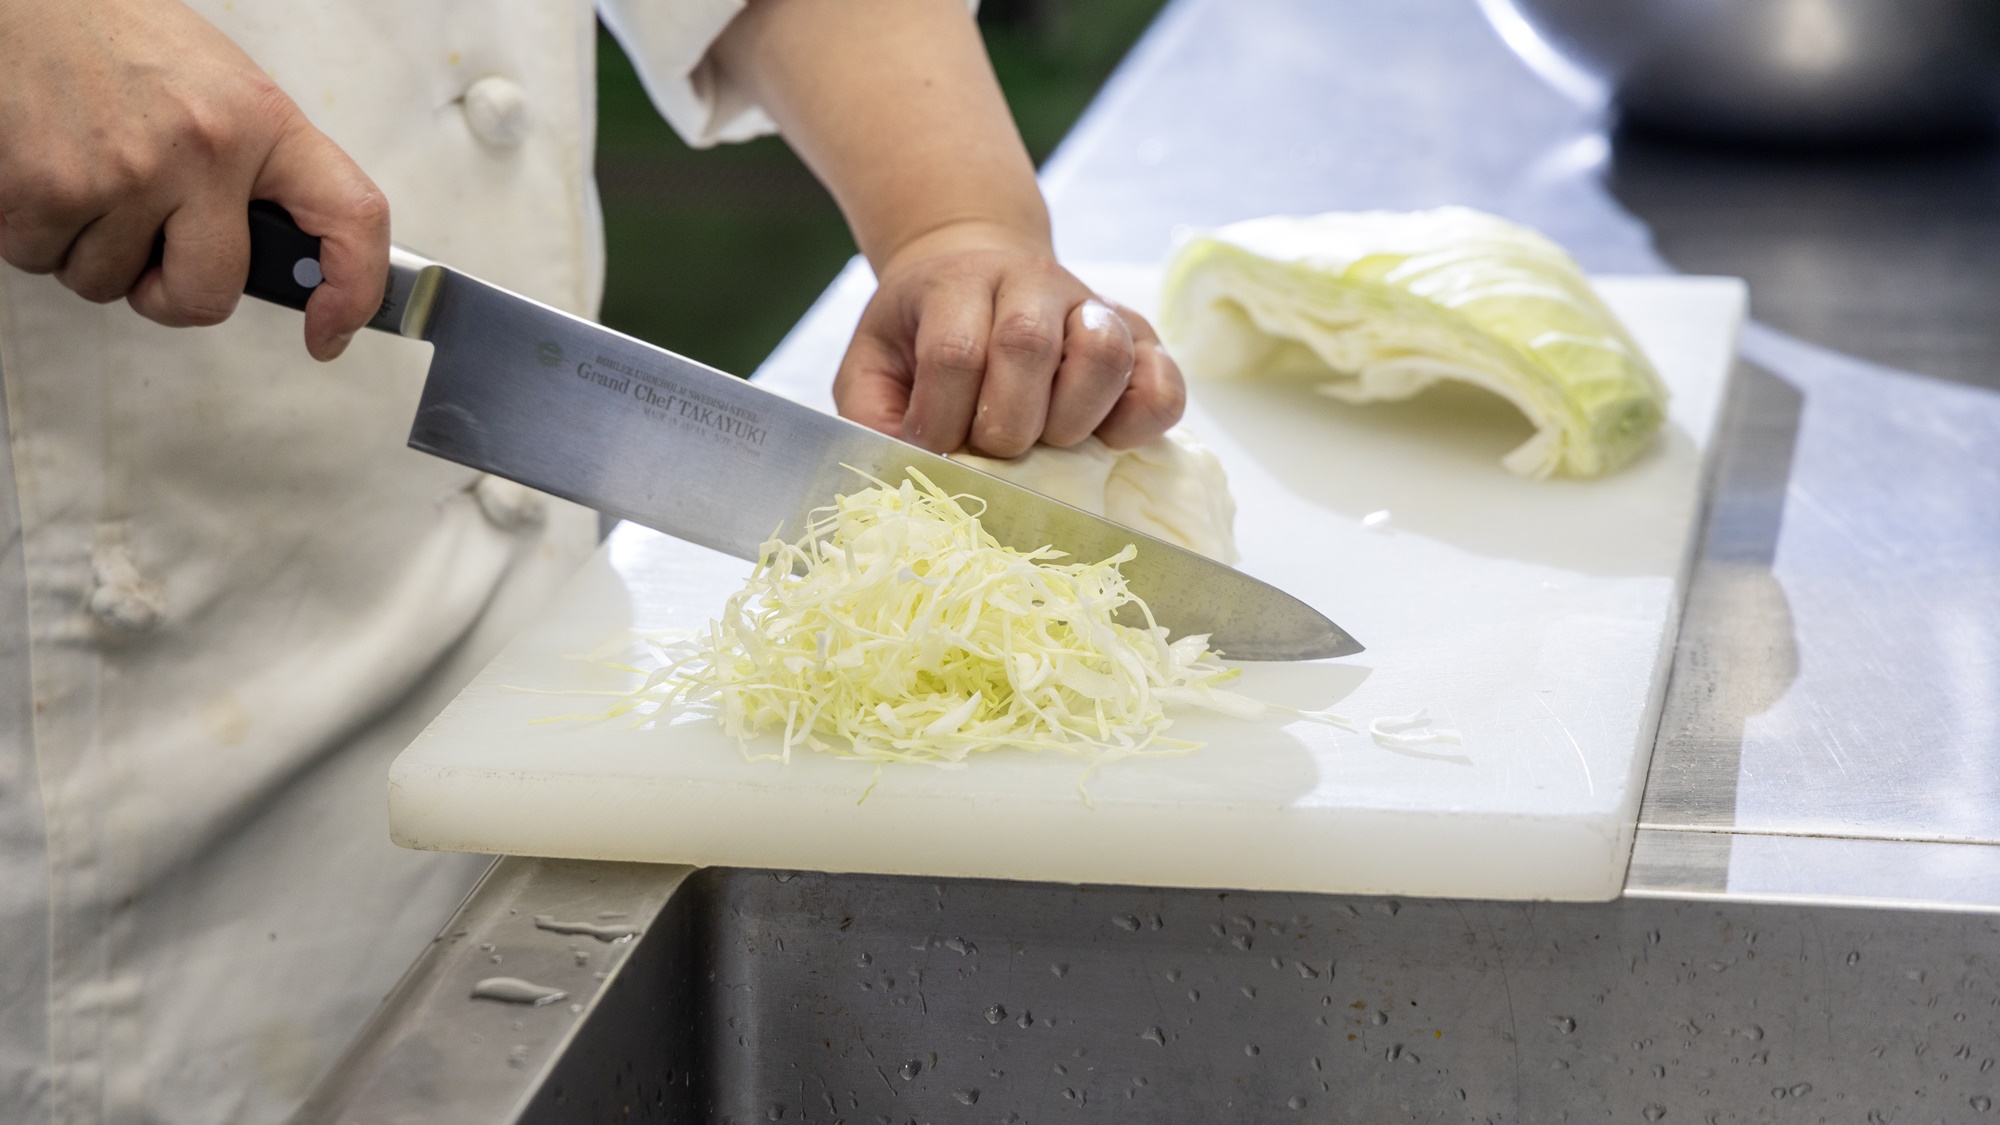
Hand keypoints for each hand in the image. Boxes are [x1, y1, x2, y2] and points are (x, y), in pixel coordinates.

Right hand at [0, 0, 387, 358]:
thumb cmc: (125, 41)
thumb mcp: (223, 91)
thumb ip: (256, 172)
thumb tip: (276, 255)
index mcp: (264, 122)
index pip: (352, 217)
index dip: (354, 291)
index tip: (329, 331)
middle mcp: (205, 150)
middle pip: (209, 295)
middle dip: (172, 294)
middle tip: (151, 253)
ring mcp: (125, 173)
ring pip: (109, 284)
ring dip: (94, 254)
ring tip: (90, 180)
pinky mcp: (45, 189)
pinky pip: (42, 261)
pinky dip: (37, 236)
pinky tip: (48, 175)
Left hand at [834, 225, 1186, 456]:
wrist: (973, 266)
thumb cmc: (923, 332)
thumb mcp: (874, 362)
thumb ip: (871, 416)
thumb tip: (900, 471)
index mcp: (959, 283)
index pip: (955, 352)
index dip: (941, 418)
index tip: (933, 445)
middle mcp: (1032, 282)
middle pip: (1027, 347)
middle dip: (1005, 425)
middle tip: (993, 450)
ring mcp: (1093, 307)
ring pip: (1103, 353)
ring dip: (1072, 418)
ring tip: (1049, 443)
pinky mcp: (1139, 338)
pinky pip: (1164, 380)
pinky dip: (1143, 420)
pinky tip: (1108, 440)